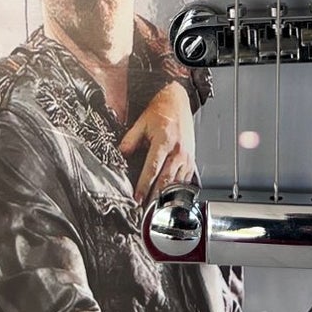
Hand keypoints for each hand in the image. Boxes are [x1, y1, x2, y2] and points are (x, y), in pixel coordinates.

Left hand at [121, 80, 196, 204]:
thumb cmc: (162, 111)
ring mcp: (187, 156)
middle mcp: (178, 150)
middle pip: (166, 180)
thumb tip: (120, 155)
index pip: (152, 169)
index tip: (136, 198)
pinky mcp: (191, 160)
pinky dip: (177, 190)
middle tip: (144, 209)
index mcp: (164, 141)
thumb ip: (130, 141)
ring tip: (155, 208)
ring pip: (177, 183)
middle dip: (154, 197)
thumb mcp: (141, 123)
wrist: (178, 101)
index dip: (143, 186)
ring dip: (166, 197)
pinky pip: (185, 180)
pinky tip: (169, 197)